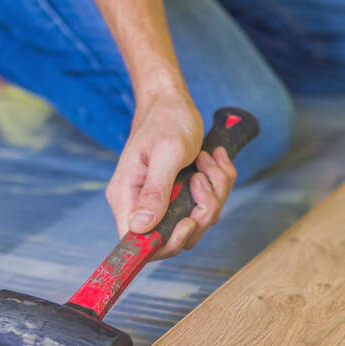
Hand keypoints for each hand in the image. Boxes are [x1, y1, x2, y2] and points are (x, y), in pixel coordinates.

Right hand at [106, 93, 237, 259]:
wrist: (173, 101)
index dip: (168, 243)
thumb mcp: (166, 153)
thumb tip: (140, 229)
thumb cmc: (166, 120)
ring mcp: (162, 202)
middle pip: (174, 238)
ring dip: (213, 193)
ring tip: (207, 162)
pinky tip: (212, 161)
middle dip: (201, 212)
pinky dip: (217, 184)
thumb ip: (155, 192)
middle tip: (203, 180)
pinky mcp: (180, 197)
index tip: (189, 220)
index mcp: (127, 196)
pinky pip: (206, 207)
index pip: (138, 243)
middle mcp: (141, 205)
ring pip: (196, 223)